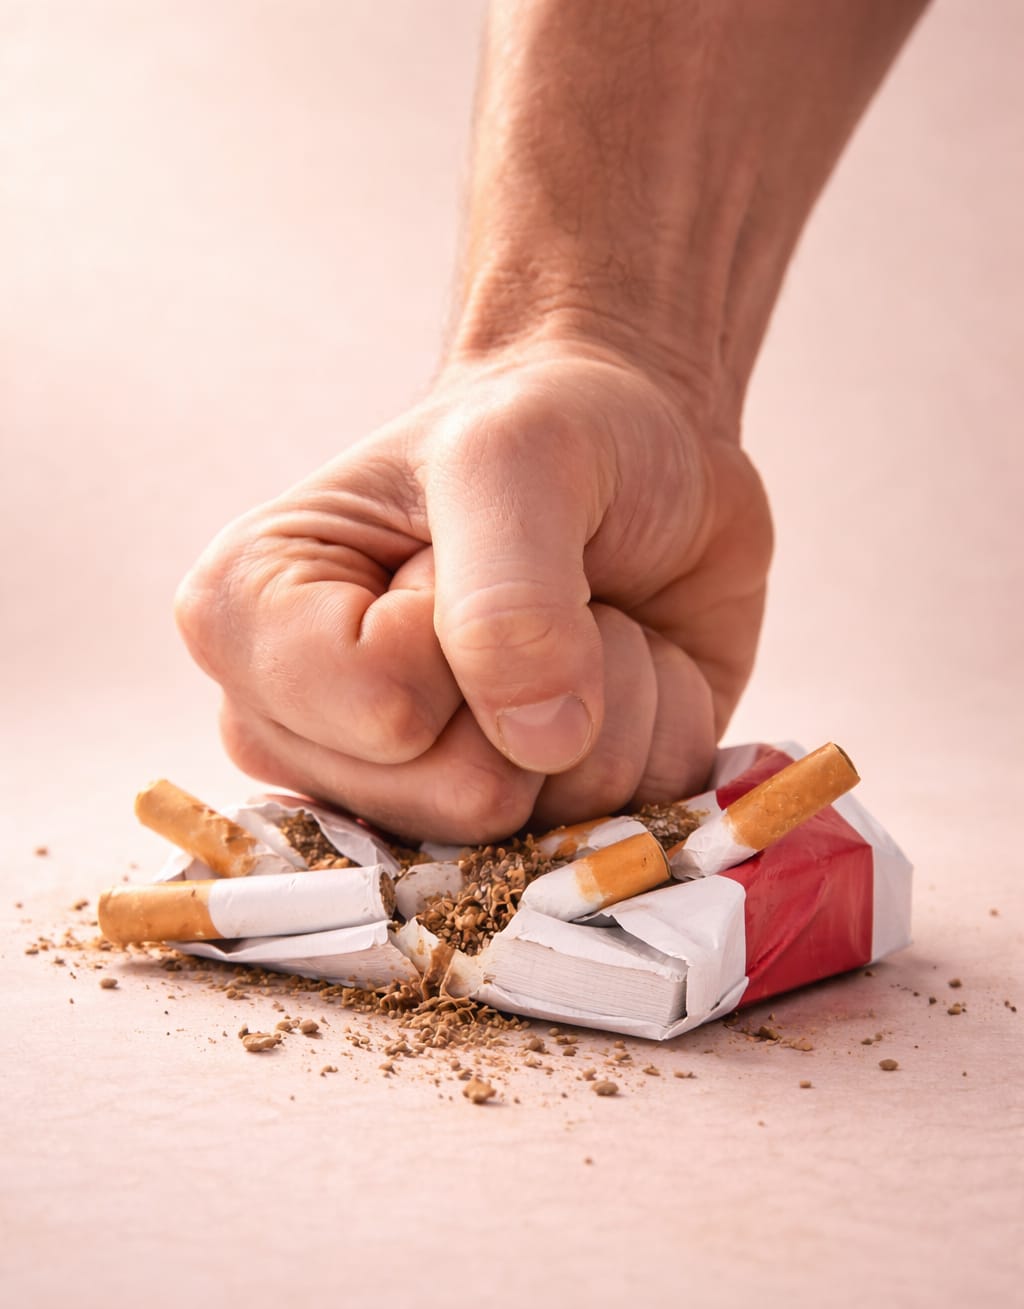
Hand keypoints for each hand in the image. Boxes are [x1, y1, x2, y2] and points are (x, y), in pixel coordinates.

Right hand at [175, 336, 770, 842]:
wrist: (644, 450)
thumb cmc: (548, 430)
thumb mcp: (515, 455)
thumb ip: (507, 591)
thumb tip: (539, 742)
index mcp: (248, 627)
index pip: (381, 709)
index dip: (457, 634)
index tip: (454, 553)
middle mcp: (309, 738)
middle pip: (463, 797)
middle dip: (538, 678)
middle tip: (536, 587)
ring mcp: (413, 797)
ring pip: (549, 824)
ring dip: (609, 702)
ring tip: (582, 619)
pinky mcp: (522, 825)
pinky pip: (621, 828)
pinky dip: (654, 732)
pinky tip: (624, 666)